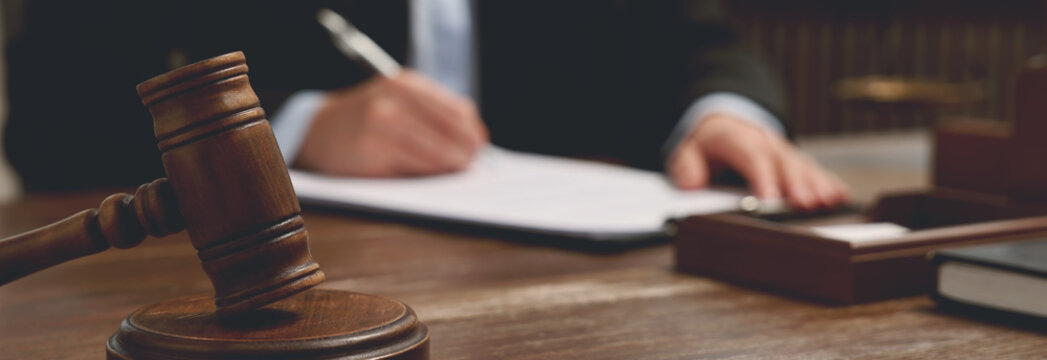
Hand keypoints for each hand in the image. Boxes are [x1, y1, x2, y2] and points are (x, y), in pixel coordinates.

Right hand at [294, 71, 487, 176]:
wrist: (316, 131)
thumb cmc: (365, 120)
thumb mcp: (396, 102)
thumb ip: (432, 115)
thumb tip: (475, 144)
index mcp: (406, 85)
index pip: (458, 111)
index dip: (473, 133)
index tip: (480, 148)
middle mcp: (395, 99)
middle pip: (452, 133)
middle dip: (466, 154)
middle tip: (469, 167)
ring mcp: (383, 124)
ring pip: (437, 155)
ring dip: (449, 169)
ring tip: (452, 174)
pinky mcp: (373, 151)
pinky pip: (414, 170)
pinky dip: (426, 177)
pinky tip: (427, 179)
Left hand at [667, 114, 849, 210]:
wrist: (723, 123)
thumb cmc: (706, 144)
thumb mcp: (687, 151)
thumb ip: (686, 167)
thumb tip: (691, 184)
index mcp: (737, 138)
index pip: (752, 157)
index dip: (762, 177)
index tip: (770, 199)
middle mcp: (765, 141)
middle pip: (783, 163)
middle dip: (797, 184)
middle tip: (807, 204)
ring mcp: (782, 150)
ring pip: (802, 166)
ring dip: (817, 184)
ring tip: (829, 201)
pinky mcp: (793, 160)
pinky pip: (813, 170)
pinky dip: (827, 182)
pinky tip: (841, 196)